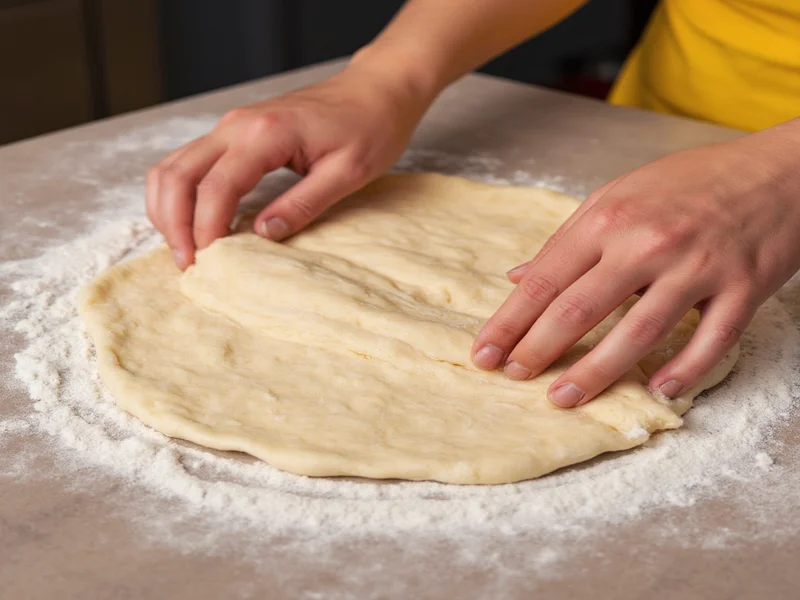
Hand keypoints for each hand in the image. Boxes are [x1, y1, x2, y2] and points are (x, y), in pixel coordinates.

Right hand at [146, 58, 433, 268]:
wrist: (374, 90)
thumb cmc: (369, 127)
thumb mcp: (348, 173)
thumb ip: (303, 204)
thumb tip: (264, 236)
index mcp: (266, 134)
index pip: (217, 187)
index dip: (204, 229)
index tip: (206, 263)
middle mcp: (237, 125)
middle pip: (178, 175)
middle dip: (173, 223)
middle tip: (186, 264)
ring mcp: (231, 126)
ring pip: (173, 166)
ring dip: (168, 209)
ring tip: (184, 248)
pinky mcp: (233, 132)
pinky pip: (188, 162)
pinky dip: (180, 194)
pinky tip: (192, 222)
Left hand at [472, 119, 799, 406]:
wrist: (779, 168)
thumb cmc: (690, 182)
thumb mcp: (616, 195)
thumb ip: (567, 240)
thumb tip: (517, 277)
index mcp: (609, 218)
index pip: (544, 279)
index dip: (510, 321)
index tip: (485, 353)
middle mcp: (648, 242)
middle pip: (580, 309)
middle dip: (540, 350)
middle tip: (514, 379)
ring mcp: (698, 266)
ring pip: (638, 333)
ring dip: (597, 372)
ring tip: (563, 398)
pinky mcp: (743, 288)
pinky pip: (711, 341)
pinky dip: (684, 370)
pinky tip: (657, 391)